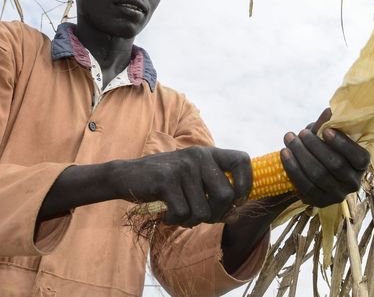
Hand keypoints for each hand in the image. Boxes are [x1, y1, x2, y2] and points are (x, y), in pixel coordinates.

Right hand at [109, 147, 251, 226]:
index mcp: (209, 153)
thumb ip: (215, 192)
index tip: (237, 200)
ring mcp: (182, 167)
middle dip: (216, 214)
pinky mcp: (166, 181)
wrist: (127, 176)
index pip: (243, 161)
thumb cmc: (166, 182)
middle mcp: (198, 156)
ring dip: (192, 220)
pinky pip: (183, 214)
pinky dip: (174, 220)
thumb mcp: (193, 179)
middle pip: (226, 196)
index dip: (246, 184)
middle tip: (199, 215)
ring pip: (204, 211)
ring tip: (179, 212)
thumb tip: (236, 215)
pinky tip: (166, 213)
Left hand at [280, 108, 369, 207]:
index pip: (359, 157)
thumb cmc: (323, 147)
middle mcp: (353, 183)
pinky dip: (292, 168)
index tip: (325, 130)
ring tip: (289, 138)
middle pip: (335, 165)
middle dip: (315, 146)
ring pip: (318, 175)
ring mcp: (337, 195)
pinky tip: (284, 153)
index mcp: (361, 165)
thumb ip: (328, 125)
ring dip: (301, 154)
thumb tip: (329, 111)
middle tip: (301, 133)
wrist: (310, 171)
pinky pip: (305, 185)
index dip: (342, 144)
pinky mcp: (320, 202)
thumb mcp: (327, 135)